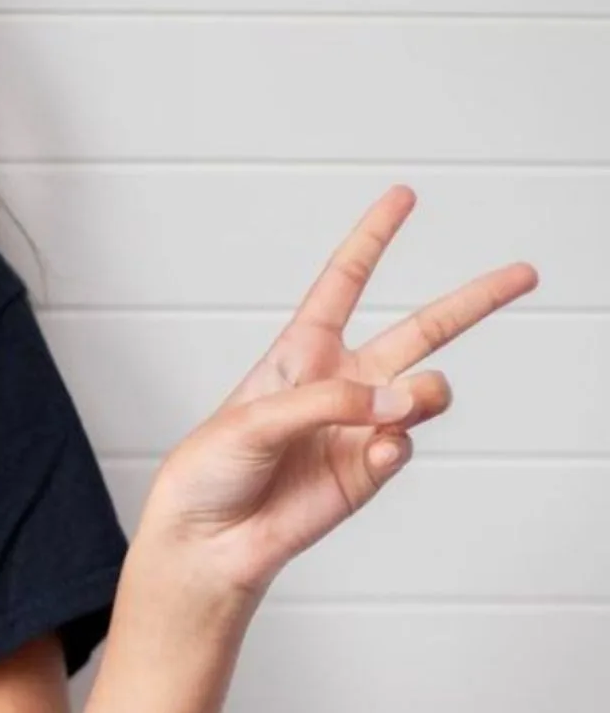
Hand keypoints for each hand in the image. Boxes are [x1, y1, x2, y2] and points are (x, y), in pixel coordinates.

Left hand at [137, 184, 538, 597]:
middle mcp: (339, 382)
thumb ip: (328, 401)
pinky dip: (393, 446)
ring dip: (424, 394)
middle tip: (523, 274)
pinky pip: (403, 446)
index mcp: (300, 350)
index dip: (373, 238)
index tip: (403, 196)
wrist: (209, 537)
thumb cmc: (211, 467)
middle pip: (421, 330)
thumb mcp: (253, 417)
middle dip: (473, 301)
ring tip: (400, 407)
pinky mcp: (371, 470)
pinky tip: (372, 453)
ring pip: (425, 392)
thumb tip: (399, 402)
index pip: (344, 281)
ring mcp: (361, 426)